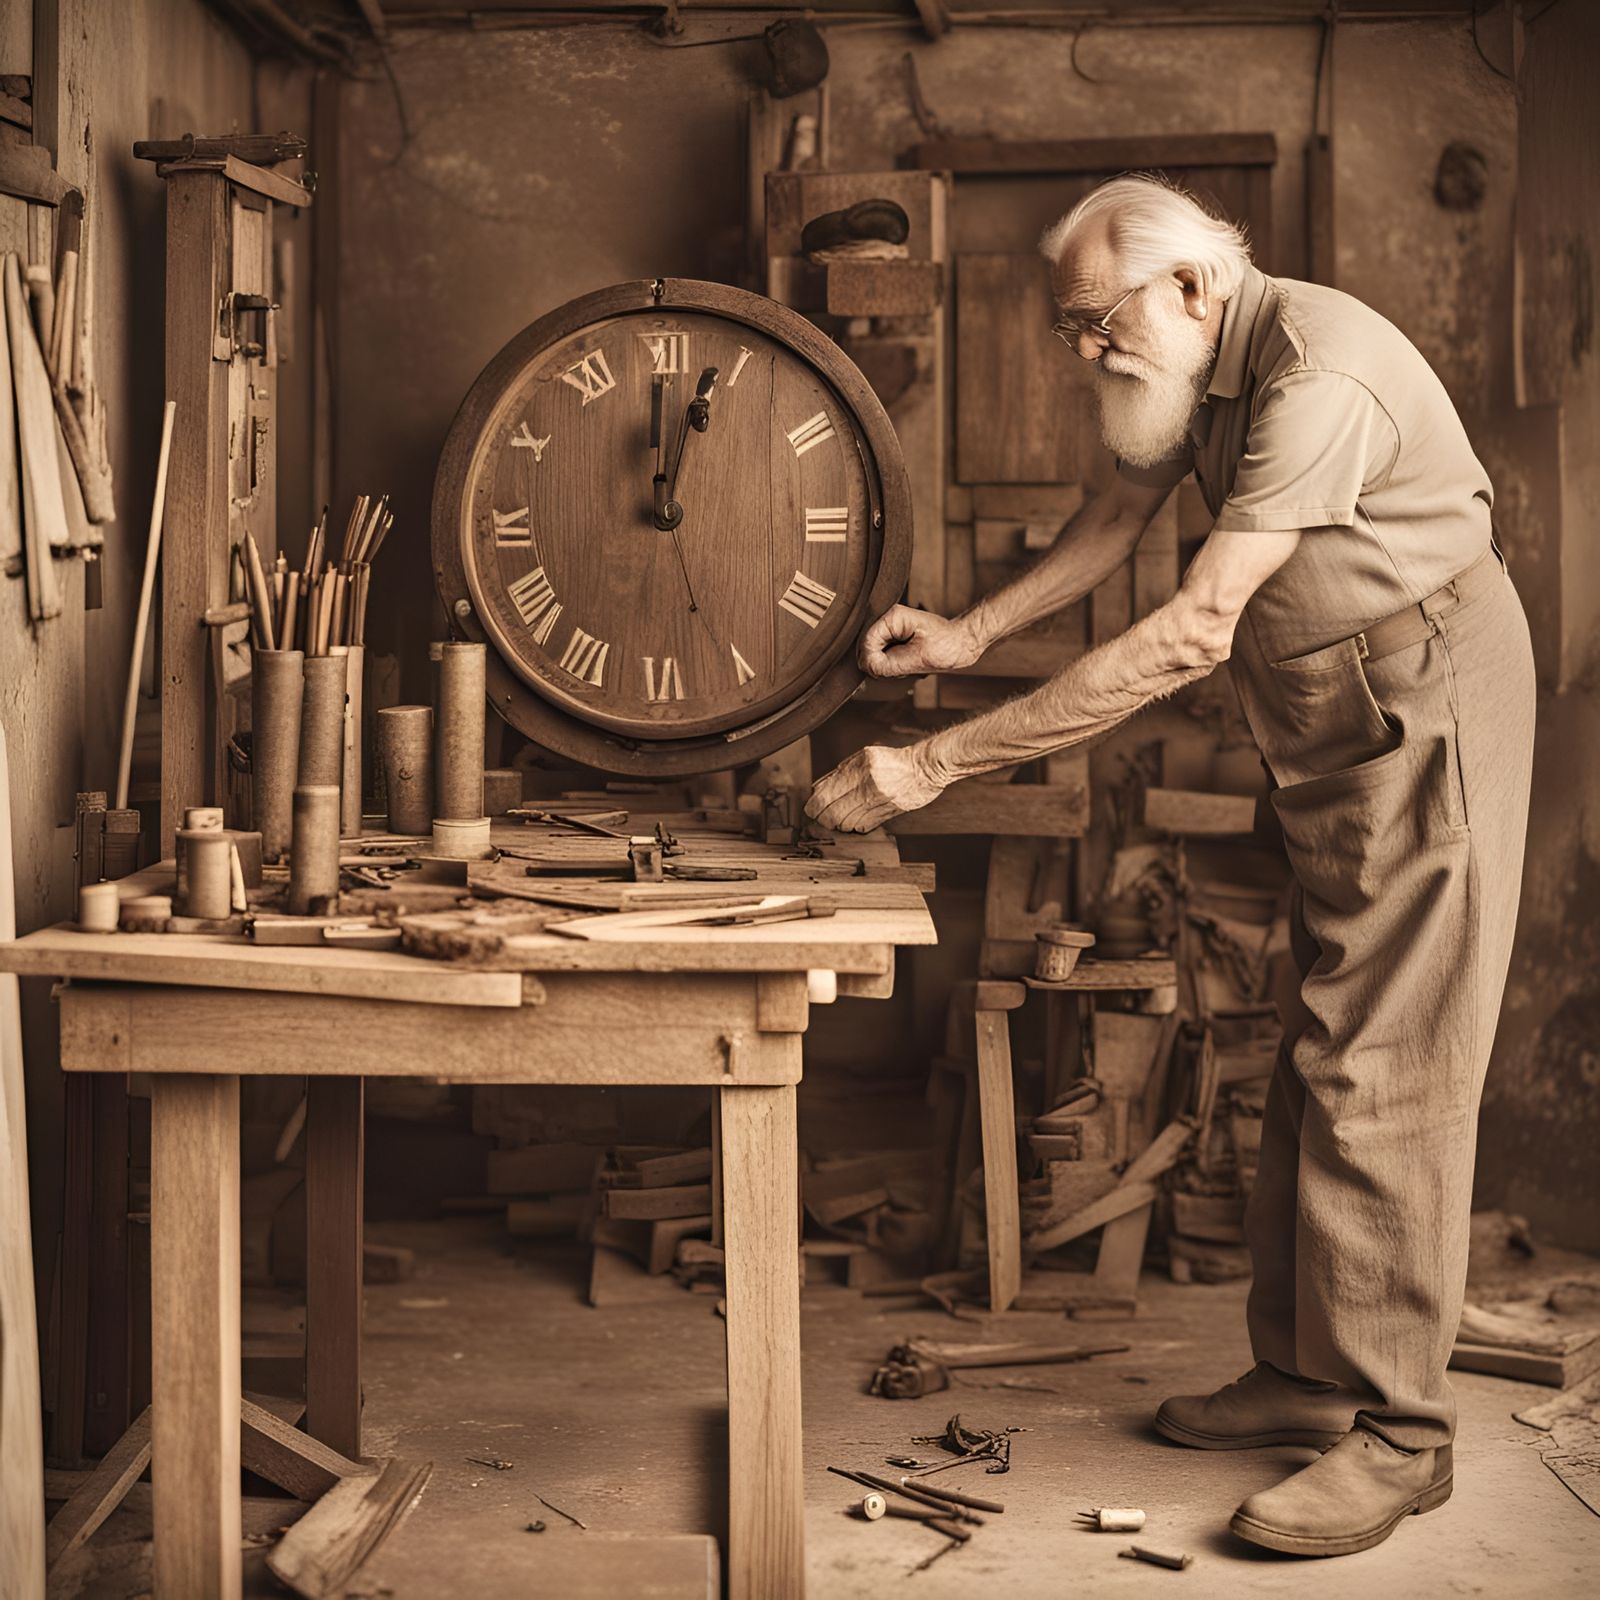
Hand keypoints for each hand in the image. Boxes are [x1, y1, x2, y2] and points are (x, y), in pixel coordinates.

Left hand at [804, 743, 947, 832]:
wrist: (925, 767)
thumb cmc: (893, 761)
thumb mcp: (864, 757)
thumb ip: (841, 772)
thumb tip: (817, 788)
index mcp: (858, 768)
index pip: (824, 795)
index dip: (813, 807)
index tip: (811, 810)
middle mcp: (867, 784)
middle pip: (833, 813)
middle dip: (823, 819)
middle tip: (822, 818)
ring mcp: (879, 800)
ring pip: (846, 823)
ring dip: (840, 824)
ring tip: (841, 818)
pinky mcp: (889, 813)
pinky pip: (863, 827)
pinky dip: (855, 826)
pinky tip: (856, 820)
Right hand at [859, 605, 980, 677]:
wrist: (963, 643)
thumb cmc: (948, 646)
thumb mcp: (918, 659)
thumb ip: (888, 665)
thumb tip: (865, 667)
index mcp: (892, 616)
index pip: (866, 643)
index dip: (875, 662)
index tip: (896, 668)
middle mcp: (887, 620)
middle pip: (866, 650)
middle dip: (882, 664)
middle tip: (905, 666)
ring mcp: (889, 629)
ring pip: (872, 656)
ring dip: (888, 666)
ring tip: (908, 663)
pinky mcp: (892, 638)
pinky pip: (881, 657)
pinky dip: (892, 665)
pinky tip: (907, 662)